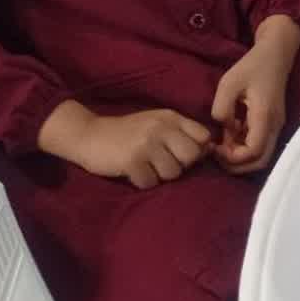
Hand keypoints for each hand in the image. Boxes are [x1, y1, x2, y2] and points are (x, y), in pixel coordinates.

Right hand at [40, 102, 210, 188]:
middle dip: (180, 165)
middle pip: (192, 156)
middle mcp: (161, 128)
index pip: (203, 136)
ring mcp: (146, 144)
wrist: (89, 135)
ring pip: (173, 173)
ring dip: (160, 175)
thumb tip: (210, 150)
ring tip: (146, 167)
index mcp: (171, 117)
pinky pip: (150, 183)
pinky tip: (133, 172)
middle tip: (162, 164)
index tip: (183, 155)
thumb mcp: (157, 123)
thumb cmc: (128, 132)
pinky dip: (142, 182)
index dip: (198, 150)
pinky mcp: (131, 161)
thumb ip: (181, 133)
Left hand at [210, 16, 299, 173]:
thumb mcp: (228, 83)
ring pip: (261, 156)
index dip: (232, 157)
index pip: (253, 151)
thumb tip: (222, 128)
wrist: (276, 54)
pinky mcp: (272, 123)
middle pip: (260, 162)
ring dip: (240, 158)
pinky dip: (244, 149)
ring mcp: (275, 125)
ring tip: (221, 147)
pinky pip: (260, 145)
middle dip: (237, 166)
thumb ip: (221, 109)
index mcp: (264, 116)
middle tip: (217, 155)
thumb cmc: (252, 66)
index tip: (215, 147)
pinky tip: (229, 138)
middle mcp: (274, 125)